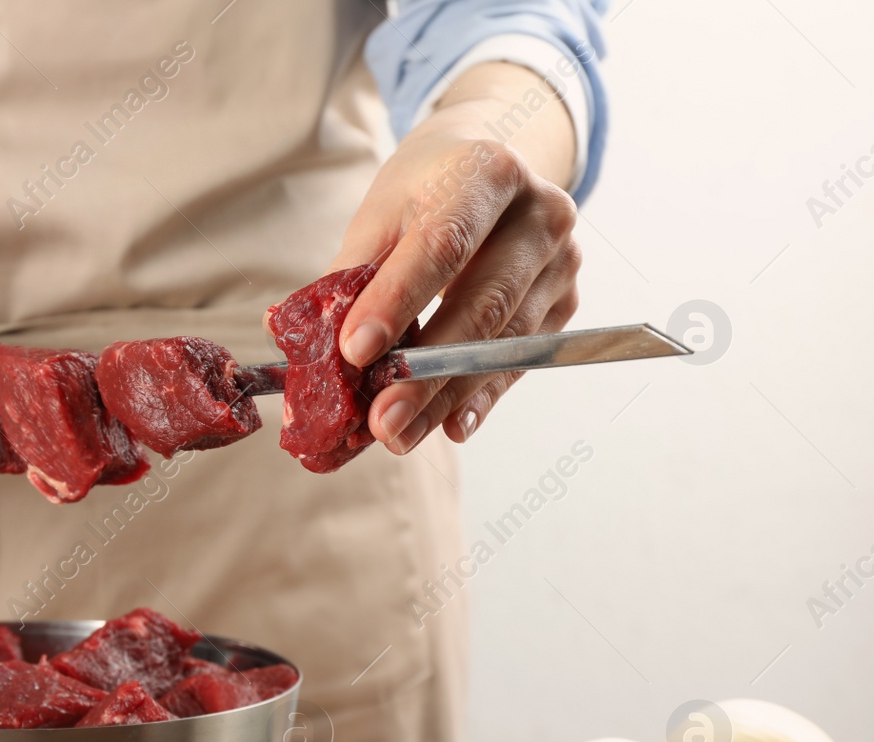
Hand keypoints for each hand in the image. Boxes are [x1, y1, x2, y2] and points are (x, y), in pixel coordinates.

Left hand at [331, 63, 581, 454]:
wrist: (485, 174)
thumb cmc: (424, 195)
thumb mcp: (381, 215)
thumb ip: (351, 277)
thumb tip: (307, 346)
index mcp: (488, 175)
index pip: (442, 245)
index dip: (398, 302)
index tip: (356, 353)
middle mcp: (539, 215)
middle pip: (482, 304)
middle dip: (426, 372)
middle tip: (381, 421)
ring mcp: (561, 261)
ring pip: (502, 344)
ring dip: (446, 398)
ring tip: (398, 435)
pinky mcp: (565, 302)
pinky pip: (519, 362)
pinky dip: (479, 398)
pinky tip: (448, 425)